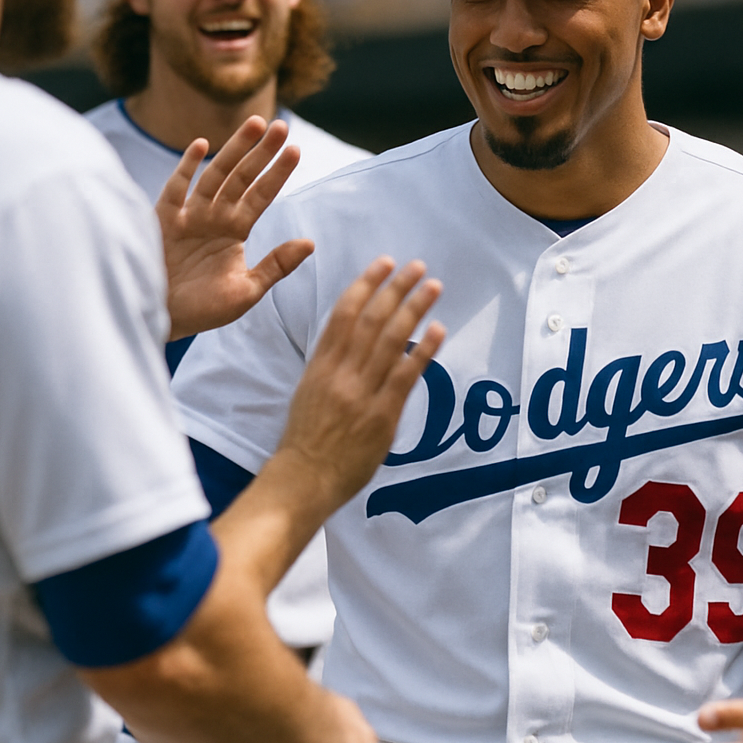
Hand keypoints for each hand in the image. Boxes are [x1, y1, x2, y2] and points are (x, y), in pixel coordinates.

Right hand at [158, 116, 314, 340]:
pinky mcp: (163, 220)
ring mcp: (189, 215)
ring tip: (255, 126)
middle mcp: (214, 216)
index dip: (277, 173)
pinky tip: (201, 145)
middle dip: (261, 152)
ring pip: (214, 175)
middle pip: (242, 177)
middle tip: (281, 126)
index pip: (261, 195)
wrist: (163, 322)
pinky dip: (187, 167)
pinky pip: (176, 189)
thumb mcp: (247, 291)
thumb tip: (310, 242)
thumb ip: (276, 265)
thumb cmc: (203, 309)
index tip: (296, 150)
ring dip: (234, 150)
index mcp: (235, 230)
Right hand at [270, 255, 443, 533]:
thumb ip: (332, 365)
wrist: (303, 478)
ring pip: (389, 340)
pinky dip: (423, 350)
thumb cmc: (306, 439)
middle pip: (371, 320)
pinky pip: (405, 376)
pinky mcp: (381, 415)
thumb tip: (356, 341)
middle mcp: (340, 373)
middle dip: (395, 288)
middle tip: (417, 267)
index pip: (343, 314)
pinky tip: (438, 330)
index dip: (365, 285)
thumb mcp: (309, 391)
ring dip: (414, 309)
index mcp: (320, 365)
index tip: (384, 264)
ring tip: (433, 287)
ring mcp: (361, 393)